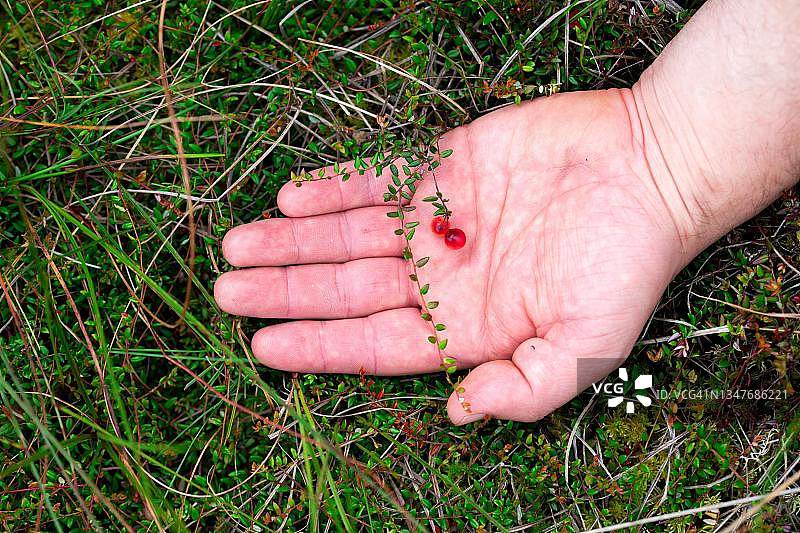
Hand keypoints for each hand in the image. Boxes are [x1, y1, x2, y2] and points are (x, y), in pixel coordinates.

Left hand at [214, 89, 688, 423]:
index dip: (319, 346)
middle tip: (225, 293)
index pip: (374, 343)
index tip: (263, 346)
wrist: (654, 170)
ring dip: (294, 241)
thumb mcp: (587, 346)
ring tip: (238, 246)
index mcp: (467, 324)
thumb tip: (459, 413)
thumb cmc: (627, 264)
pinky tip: (291, 199)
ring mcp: (439, 220)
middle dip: (287, 291)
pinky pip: (379, 178)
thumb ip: (524, 388)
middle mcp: (443, 275)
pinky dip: (336, 187)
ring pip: (350, 234)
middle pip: (348, 288)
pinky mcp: (445, 165)